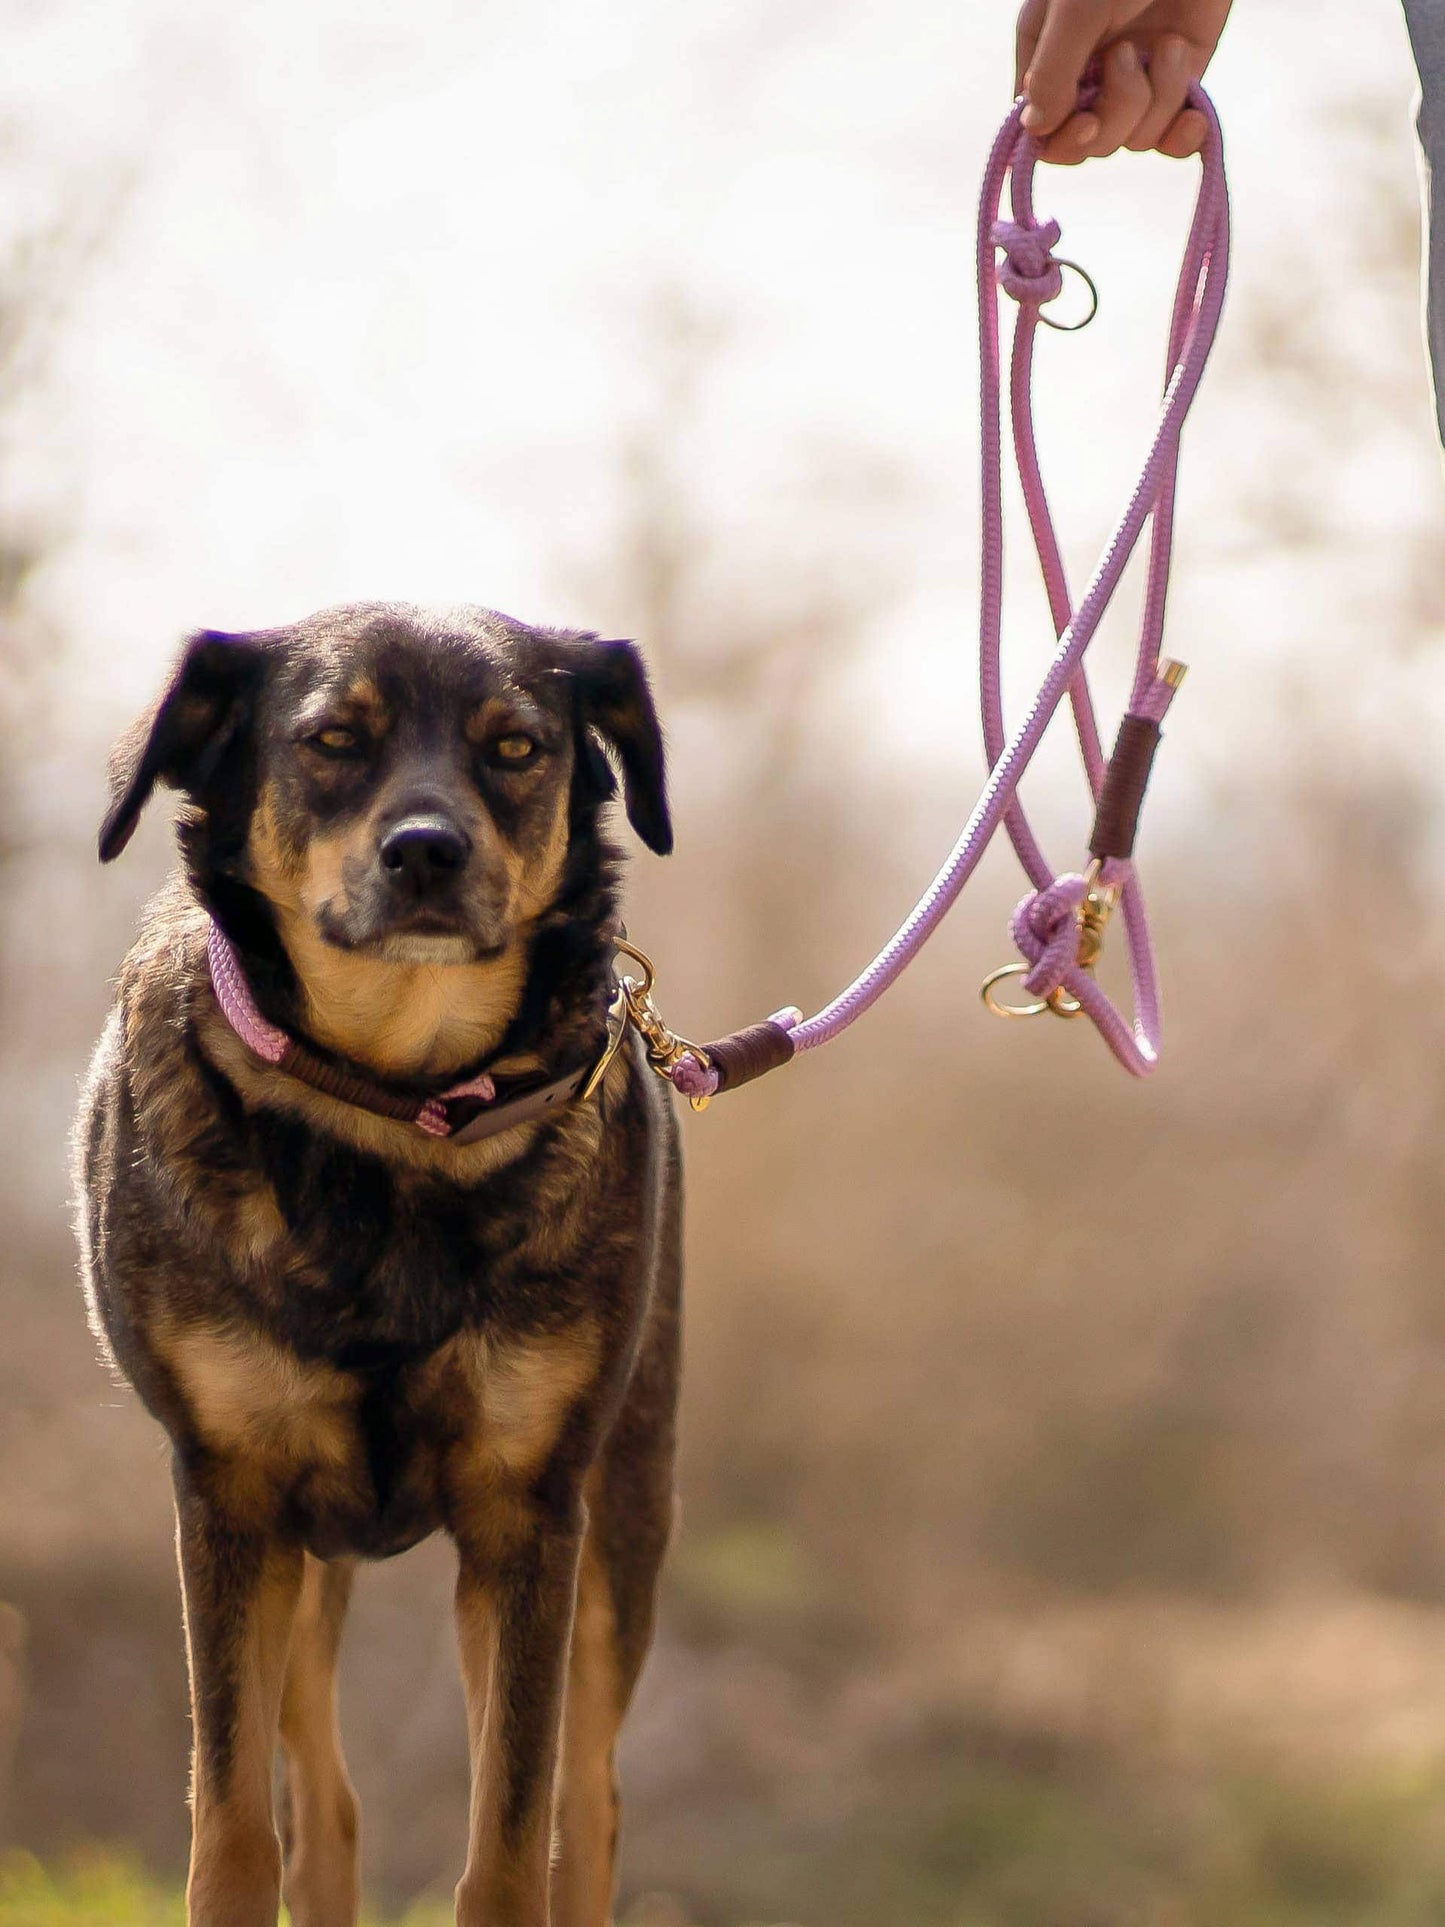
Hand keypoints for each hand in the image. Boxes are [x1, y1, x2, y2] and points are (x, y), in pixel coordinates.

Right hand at [1015, 0, 1232, 164]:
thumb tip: (1035, 132)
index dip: (1063, 141)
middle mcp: (1086, 75)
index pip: (1041, 132)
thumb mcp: (1077, 6)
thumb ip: (1052, 70)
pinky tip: (1194, 120)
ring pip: (1135, 138)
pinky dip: (1184, 134)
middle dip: (1117, 108)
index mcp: (1047, 55)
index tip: (1087, 121)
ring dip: (1158, 97)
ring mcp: (1133, 80)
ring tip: (1167, 44)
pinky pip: (1172, 137)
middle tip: (1127, 54)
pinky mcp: (1177, 81)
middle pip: (1092, 142)